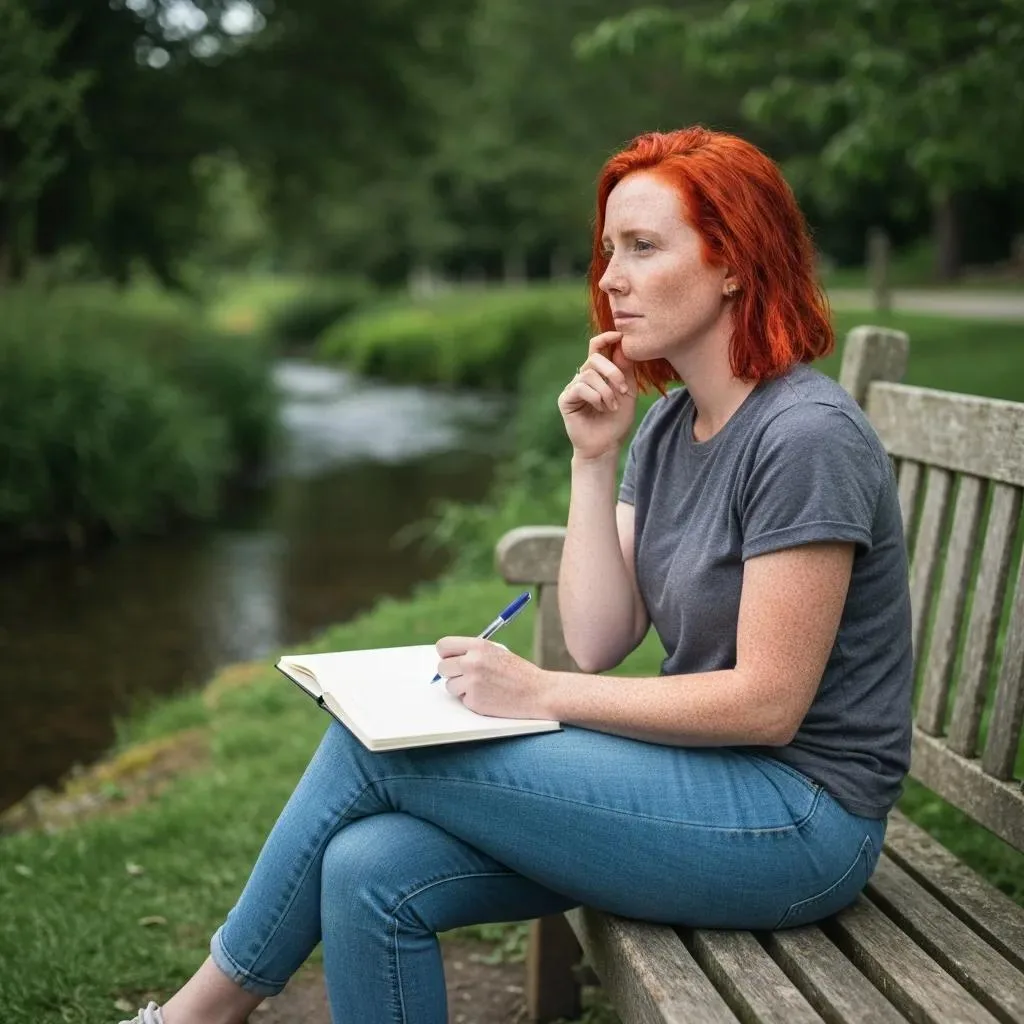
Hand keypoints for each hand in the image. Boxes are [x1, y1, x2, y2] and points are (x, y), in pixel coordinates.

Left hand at [435, 636, 548, 718]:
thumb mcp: (496, 652)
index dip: (446, 654)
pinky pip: (462, 700)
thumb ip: (473, 653)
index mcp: (478, 646)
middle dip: (452, 673)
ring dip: (461, 688)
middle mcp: (472, 662)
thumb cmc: (518, 672)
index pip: (443, 645)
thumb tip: (449, 658)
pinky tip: (489, 697)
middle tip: (466, 676)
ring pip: (450, 686)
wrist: (538, 692)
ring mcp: (472, 682)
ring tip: (483, 687)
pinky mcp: (474, 701)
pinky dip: (473, 700)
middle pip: (442, 667)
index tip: (451, 660)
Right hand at [557, 331, 637, 460]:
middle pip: (594, 358)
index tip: (620, 335)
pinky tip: (601, 408)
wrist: (606, 445)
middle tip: (623, 388)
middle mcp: (583, 377)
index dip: (607, 337)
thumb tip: (622, 345)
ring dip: (606, 391)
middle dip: (612, 371)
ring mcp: (573, 388)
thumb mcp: (627, 392)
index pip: (597, 347)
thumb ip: (625, 370)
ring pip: (589, 374)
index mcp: (598, 373)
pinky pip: (580, 388)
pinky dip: (595, 397)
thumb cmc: (616, 421)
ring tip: (612, 406)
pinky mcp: (565, 399)